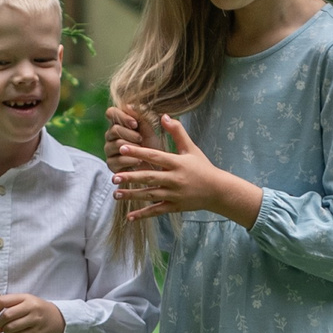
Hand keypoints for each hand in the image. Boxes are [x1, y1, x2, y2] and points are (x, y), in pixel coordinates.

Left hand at [0, 292, 64, 332]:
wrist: (58, 319)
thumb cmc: (38, 310)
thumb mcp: (26, 301)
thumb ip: (11, 306)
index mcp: (25, 297)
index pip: (2, 301)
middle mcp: (31, 307)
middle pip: (6, 316)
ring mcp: (35, 320)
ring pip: (11, 327)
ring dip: (4, 331)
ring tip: (6, 331)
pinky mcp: (37, 332)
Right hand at [103, 103, 153, 171]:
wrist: (157, 167)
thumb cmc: (153, 145)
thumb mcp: (150, 128)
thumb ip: (141, 116)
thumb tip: (129, 105)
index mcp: (119, 123)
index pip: (111, 113)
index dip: (122, 116)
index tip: (135, 124)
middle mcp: (111, 136)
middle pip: (114, 129)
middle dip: (130, 134)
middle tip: (141, 139)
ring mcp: (110, 150)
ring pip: (116, 144)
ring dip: (132, 147)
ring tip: (142, 150)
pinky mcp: (111, 164)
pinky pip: (117, 160)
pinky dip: (130, 160)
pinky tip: (139, 161)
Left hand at [112, 114, 262, 227]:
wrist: (218, 191)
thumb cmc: (203, 167)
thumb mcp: (191, 148)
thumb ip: (177, 132)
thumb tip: (164, 115)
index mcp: (177, 163)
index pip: (155, 156)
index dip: (138, 152)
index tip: (122, 148)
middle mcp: (175, 179)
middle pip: (149, 177)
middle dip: (131, 177)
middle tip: (114, 176)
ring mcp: (174, 194)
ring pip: (150, 195)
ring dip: (132, 195)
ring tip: (116, 194)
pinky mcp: (174, 206)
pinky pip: (156, 211)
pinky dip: (143, 214)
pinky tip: (129, 216)